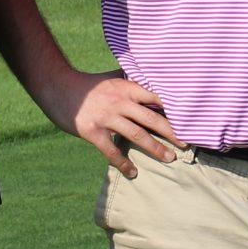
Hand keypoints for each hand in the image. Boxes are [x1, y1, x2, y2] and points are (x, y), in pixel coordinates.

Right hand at [39, 67, 180, 176]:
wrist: (58, 88)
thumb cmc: (88, 85)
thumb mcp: (111, 78)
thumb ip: (130, 80)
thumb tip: (150, 76)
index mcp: (126, 88)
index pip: (156, 98)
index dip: (173, 110)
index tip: (189, 119)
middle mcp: (119, 102)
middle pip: (151, 119)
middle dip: (171, 132)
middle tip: (186, 144)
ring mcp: (106, 118)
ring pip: (137, 135)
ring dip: (155, 149)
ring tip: (169, 159)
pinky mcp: (93, 132)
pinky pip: (111, 151)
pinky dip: (123, 163)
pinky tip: (133, 172)